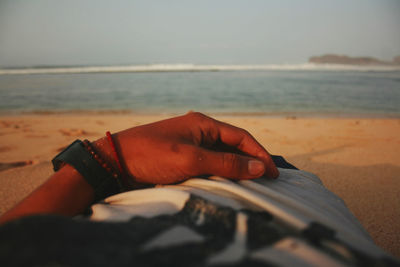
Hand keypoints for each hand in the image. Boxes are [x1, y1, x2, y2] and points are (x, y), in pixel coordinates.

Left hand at [96, 112, 278, 184]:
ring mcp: (189, 145)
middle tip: (267, 182)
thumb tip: (260, 167)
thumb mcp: (192, 159)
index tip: (273, 173)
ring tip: (251, 186)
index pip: (241, 137)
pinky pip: (208, 165)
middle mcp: (198, 131)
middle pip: (233, 146)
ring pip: (221, 157)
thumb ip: (226, 164)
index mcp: (203, 123)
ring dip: (236, 170)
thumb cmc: (152, 155)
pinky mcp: (181, 158)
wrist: (115, 161)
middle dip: (250, 163)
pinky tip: (226, 185)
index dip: (260, 154)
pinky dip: (220, 174)